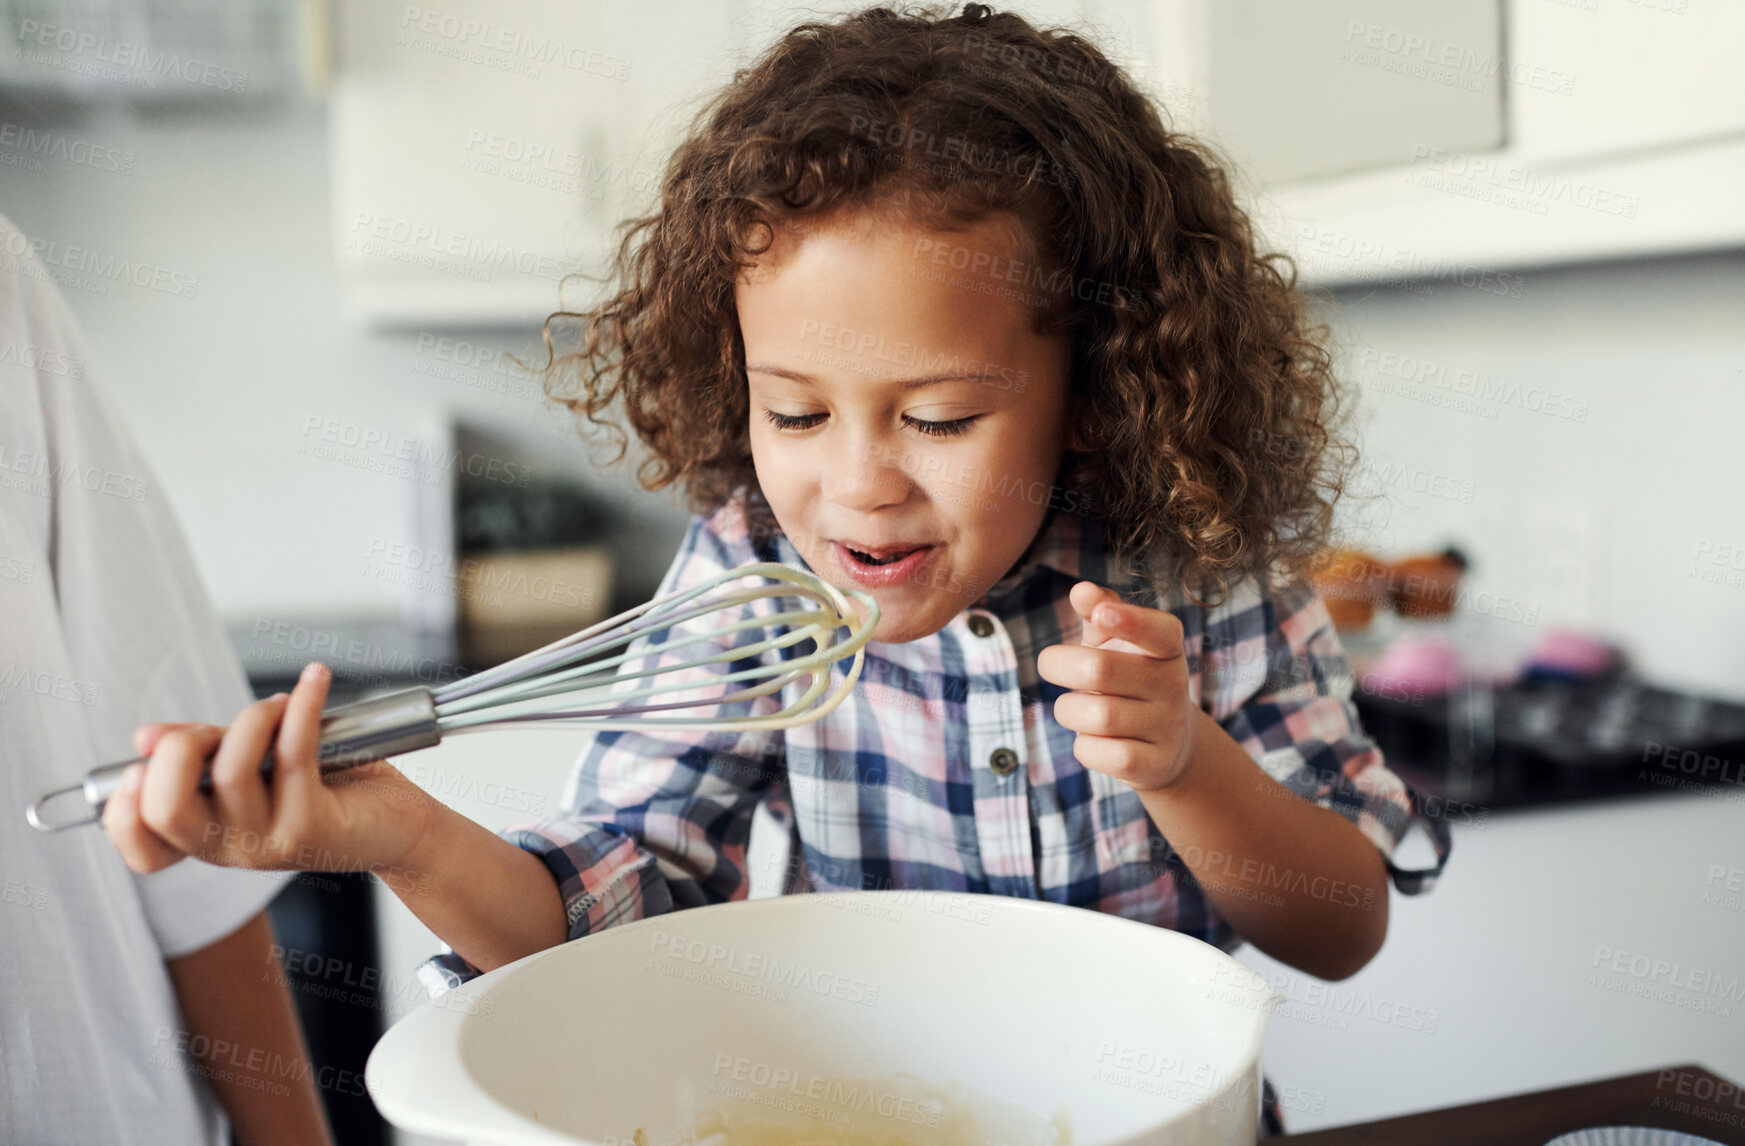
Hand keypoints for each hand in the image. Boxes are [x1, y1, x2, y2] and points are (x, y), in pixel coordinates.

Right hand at [101, 662, 435, 879]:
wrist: (399, 822)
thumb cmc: (325, 786)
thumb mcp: (253, 766)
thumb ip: (203, 753)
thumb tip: (145, 738)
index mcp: (206, 840)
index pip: (142, 850)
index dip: (124, 811)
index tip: (140, 768)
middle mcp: (229, 850)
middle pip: (168, 806)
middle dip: (181, 747)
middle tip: (218, 727)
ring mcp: (268, 843)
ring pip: (232, 770)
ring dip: (254, 717)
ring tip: (280, 703)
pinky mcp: (311, 825)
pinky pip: (293, 752)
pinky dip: (302, 704)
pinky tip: (315, 679)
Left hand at [1035, 581, 1196, 791]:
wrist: (1168, 749)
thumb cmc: (1129, 681)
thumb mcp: (1117, 644)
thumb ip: (1100, 612)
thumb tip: (1081, 591)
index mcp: (1166, 649)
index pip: (1160, 631)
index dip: (1131, 621)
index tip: (1101, 615)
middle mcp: (1173, 685)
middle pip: (1101, 670)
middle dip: (1060, 665)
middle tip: (1049, 663)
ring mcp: (1166, 728)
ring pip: (1096, 715)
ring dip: (1069, 710)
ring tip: (1076, 708)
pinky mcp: (1153, 765)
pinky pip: (1097, 752)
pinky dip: (1083, 746)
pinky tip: (1094, 740)